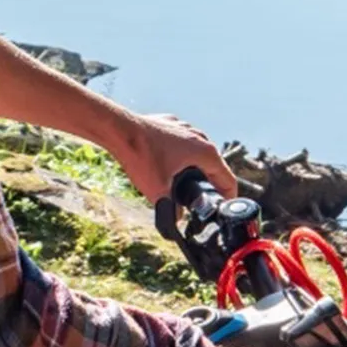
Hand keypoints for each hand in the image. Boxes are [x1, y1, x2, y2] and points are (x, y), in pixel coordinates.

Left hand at [103, 109, 236, 203]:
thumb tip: (175, 221)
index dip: (227, 199)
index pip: (228, 180)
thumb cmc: (141, 155)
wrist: (118, 129)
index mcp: (205, 151)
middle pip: (213, 167)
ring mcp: (184, 128)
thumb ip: (171, 210)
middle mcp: (199, 136)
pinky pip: (181, 144)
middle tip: (199, 202)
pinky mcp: (170, 125)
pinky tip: (164, 167)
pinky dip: (178, 157)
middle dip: (208, 186)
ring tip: (182, 186)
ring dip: (193, 170)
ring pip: (197, 154)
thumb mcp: (158, 191)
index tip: (221, 210)